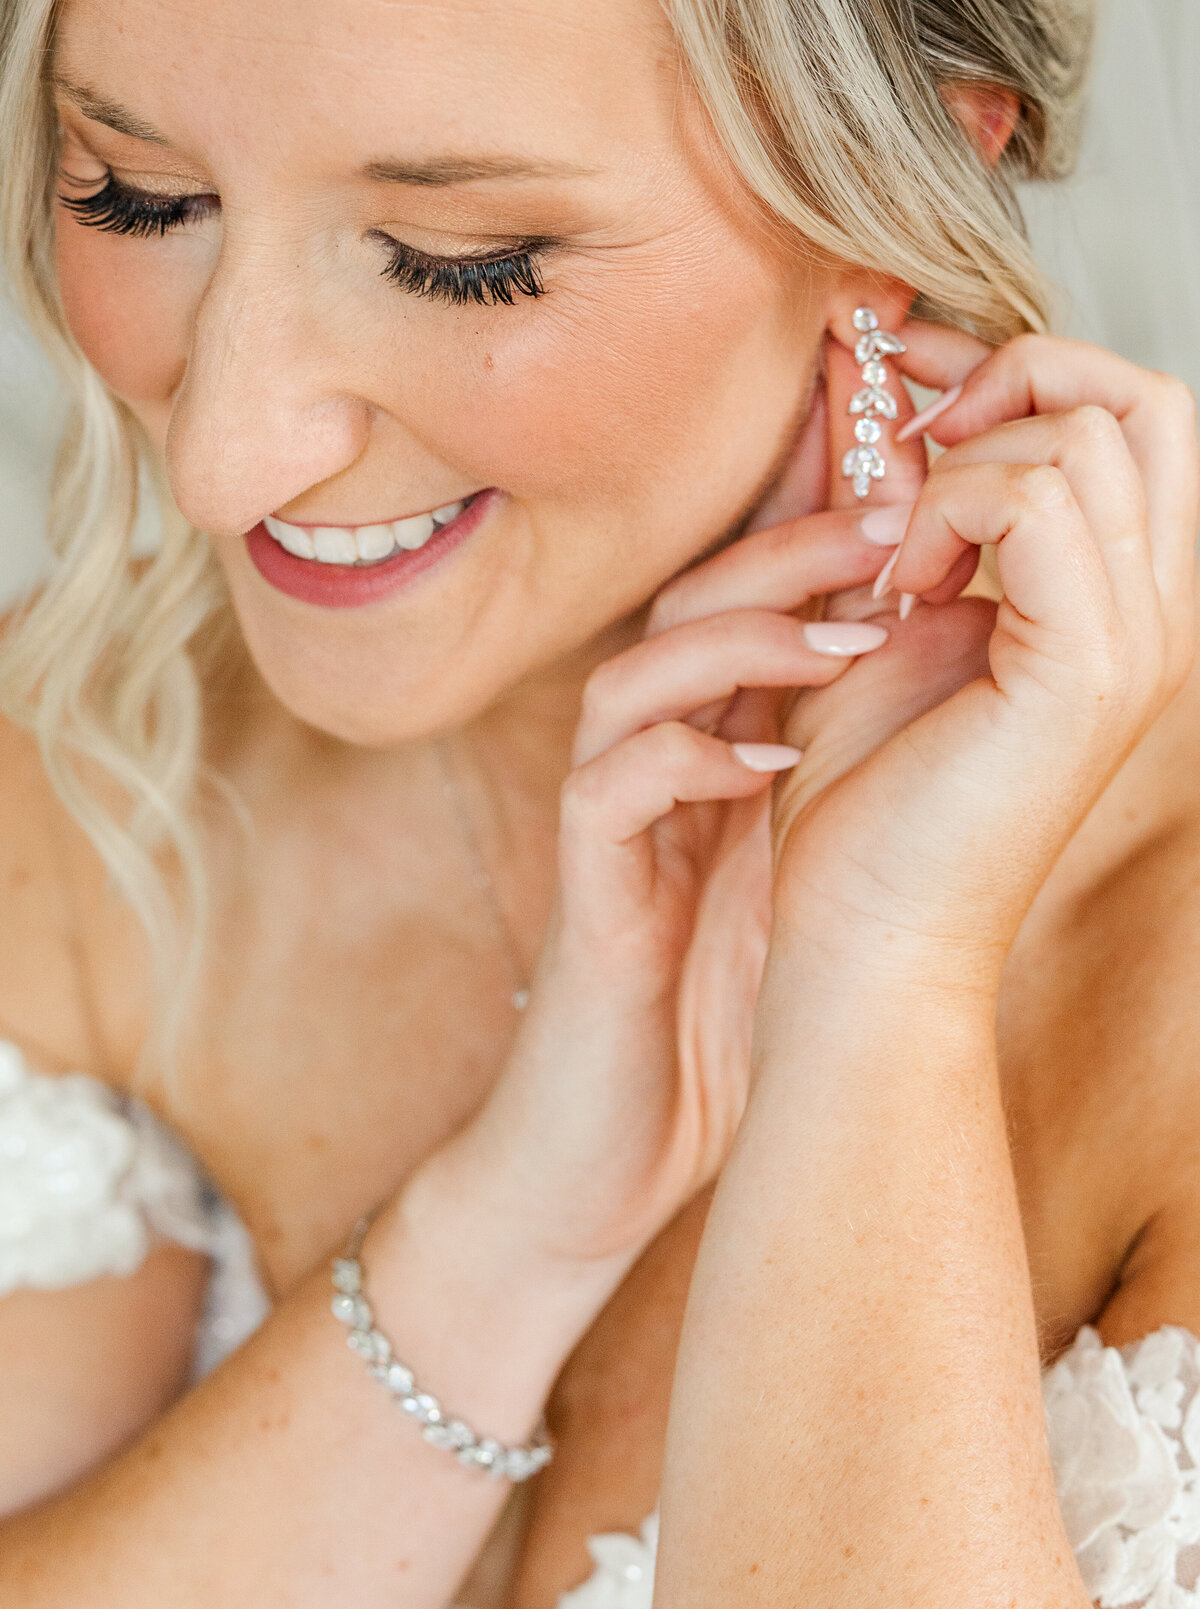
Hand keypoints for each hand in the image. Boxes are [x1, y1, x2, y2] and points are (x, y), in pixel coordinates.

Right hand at [431, 493, 902, 1279]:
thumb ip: (848, 762)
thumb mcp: (812, 865)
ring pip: (637, 674)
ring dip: (743, 638)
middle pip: (690, 604)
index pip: (754, 602)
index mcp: (716, 747)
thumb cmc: (731, 1005)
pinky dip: (685, 759)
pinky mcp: (588, 894)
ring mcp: (613, 824)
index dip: (814, 519)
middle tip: (892, 511)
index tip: (906, 461)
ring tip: (851, 634)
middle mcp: (655, 763)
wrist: (626, 1147)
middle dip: (789, 546)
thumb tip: (958, 660)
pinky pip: (610, 789)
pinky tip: (771, 766)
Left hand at [771, 329, 1199, 985]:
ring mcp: (1137, 641)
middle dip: (1020, 375)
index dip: (1024, 364)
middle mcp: (1155, 613)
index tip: (906, 371)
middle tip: (915, 438)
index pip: (1132, 418)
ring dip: (960, 468)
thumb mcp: (881, 613)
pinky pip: (1033, 500)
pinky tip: (896, 593)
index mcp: (1120, 600)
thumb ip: (900, 506)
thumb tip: (872, 385)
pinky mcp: (1088, 668)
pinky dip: (945, 514)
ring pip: (1084, 437)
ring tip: (896, 564)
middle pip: (1146, 400)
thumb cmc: (866, 790)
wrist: (866, 929)